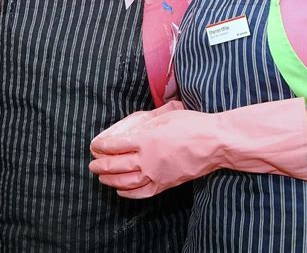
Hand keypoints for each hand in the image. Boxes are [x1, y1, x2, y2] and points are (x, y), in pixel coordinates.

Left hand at [89, 98, 306, 198]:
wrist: (214, 142)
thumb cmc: (194, 124)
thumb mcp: (168, 114)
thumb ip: (147, 121)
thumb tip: (133, 125)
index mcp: (146, 138)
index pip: (115, 144)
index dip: (101, 146)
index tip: (94, 145)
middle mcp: (147, 159)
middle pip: (116, 164)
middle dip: (100, 165)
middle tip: (92, 164)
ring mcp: (156, 174)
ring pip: (125, 181)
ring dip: (109, 179)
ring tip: (101, 177)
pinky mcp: (165, 184)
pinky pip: (141, 193)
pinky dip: (127, 193)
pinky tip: (120, 190)